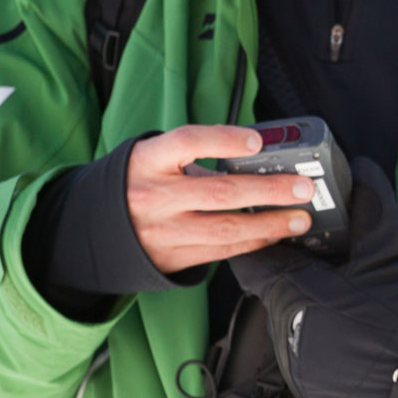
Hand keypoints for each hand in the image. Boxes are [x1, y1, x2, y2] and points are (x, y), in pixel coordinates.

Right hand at [126, 125, 313, 273]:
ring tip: (299, 217)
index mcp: (149, 160)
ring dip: (270, 224)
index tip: (256, 142)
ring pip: (224, 228)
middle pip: (218, 192)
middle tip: (303, 187)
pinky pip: (220, 251)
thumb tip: (259, 157)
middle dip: (268, 189)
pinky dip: (253, 242)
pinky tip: (274, 234)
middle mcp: (154, 196)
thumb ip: (197, 155)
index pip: (187, 142)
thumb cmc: (140, 182)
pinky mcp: (172, 257)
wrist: (94, 227)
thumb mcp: (155, 159)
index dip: (223, 140)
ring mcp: (163, 230)